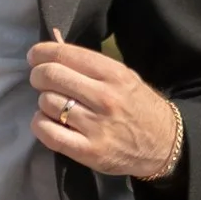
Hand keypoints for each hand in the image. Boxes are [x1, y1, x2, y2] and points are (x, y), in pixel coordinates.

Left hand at [28, 39, 183, 182]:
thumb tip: (52, 49)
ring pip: (46, 103)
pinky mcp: (88, 151)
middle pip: (49, 76)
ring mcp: (96, 126)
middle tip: (41, 81)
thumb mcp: (124, 76)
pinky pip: (47, 133)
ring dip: (44, 102)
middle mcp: (104, 98)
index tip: (35, 57)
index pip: (63, 54)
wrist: (165, 144)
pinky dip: (41, 124)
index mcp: (113, 74)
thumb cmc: (139, 106)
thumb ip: (90, 65)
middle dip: (38, 76)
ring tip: (55, 105)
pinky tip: (49, 122)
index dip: (40, 53)